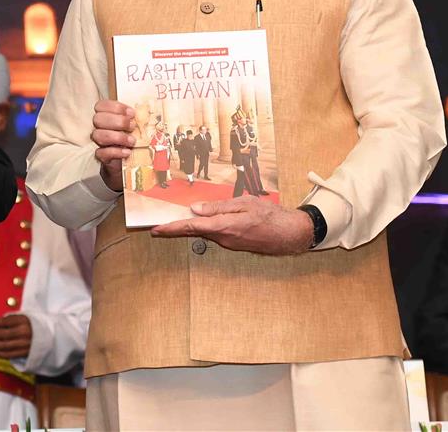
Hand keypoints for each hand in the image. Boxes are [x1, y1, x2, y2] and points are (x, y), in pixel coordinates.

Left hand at [0, 313, 32, 359]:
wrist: (50, 336)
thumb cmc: (34, 325)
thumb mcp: (25, 317)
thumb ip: (11, 319)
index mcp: (24, 321)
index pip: (4, 322)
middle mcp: (24, 332)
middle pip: (2, 334)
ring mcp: (25, 344)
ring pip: (4, 345)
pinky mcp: (25, 353)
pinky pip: (9, 354)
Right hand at [90, 100, 135, 191]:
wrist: (130, 166)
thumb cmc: (133, 142)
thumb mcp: (136, 128)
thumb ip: (136, 119)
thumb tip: (147, 111)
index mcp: (107, 117)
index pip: (101, 106)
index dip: (115, 107)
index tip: (131, 113)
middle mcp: (100, 128)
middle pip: (98, 119)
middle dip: (117, 121)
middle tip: (132, 126)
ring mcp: (100, 143)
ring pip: (98, 135)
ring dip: (117, 137)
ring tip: (132, 141)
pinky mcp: (102, 157)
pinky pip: (101, 152)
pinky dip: (115, 151)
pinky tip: (127, 152)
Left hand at [151, 196, 313, 254]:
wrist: (292, 234)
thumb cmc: (271, 216)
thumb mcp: (245, 203)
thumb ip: (218, 207)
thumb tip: (195, 209)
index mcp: (224, 227)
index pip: (191, 228)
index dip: (171, 229)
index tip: (155, 230)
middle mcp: (224, 239)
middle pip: (194, 232)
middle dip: (176, 228)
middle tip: (158, 225)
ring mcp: (229, 243)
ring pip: (205, 233)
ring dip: (191, 227)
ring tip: (177, 220)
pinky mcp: (234, 244)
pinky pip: (215, 234)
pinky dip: (205, 228)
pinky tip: (202, 221)